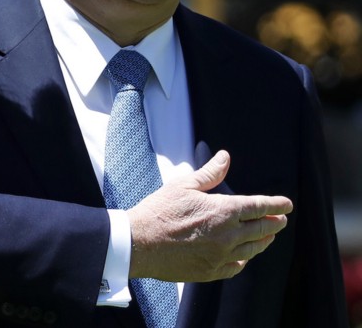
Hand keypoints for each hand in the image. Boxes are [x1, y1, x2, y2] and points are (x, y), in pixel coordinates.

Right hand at [126, 150, 291, 281]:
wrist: (141, 242)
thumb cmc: (160, 210)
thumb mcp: (184, 185)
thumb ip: (210, 173)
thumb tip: (225, 157)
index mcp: (223, 210)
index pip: (258, 206)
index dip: (275, 204)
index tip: (287, 204)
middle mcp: (228, 235)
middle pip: (261, 229)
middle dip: (274, 223)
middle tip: (281, 220)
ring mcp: (221, 255)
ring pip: (252, 250)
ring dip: (263, 241)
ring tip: (268, 237)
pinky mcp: (211, 271)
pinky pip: (236, 267)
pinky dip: (244, 260)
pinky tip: (244, 257)